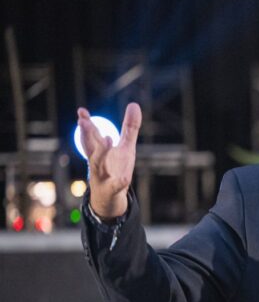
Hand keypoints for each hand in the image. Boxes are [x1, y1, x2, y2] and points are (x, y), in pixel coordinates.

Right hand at [77, 103, 140, 218]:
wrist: (110, 197)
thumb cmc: (116, 168)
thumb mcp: (126, 147)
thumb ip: (129, 128)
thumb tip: (134, 104)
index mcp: (100, 151)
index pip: (91, 136)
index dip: (86, 124)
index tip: (82, 111)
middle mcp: (98, 162)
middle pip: (91, 147)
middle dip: (87, 134)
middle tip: (83, 122)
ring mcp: (104, 176)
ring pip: (98, 165)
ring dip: (101, 153)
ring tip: (108, 138)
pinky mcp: (113, 189)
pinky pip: (115, 186)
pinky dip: (119, 182)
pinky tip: (125, 179)